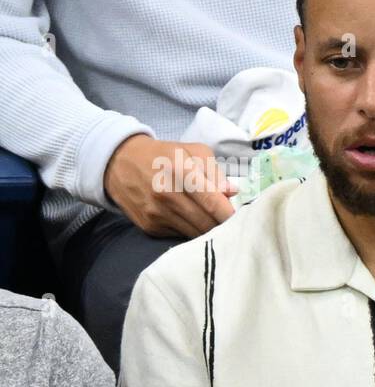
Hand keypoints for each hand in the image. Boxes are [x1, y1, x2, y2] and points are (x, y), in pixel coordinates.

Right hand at [104, 135, 237, 237]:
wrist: (119, 162)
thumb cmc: (164, 155)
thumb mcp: (191, 151)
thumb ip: (214, 172)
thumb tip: (231, 192)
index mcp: (181, 172)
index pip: (213, 203)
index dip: (231, 215)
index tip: (242, 218)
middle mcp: (167, 196)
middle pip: (207, 223)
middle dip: (223, 225)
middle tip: (232, 222)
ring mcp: (157, 214)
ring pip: (195, 234)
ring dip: (208, 231)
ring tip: (214, 222)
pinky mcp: (150, 227)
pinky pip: (179, 235)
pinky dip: (190, 231)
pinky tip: (191, 221)